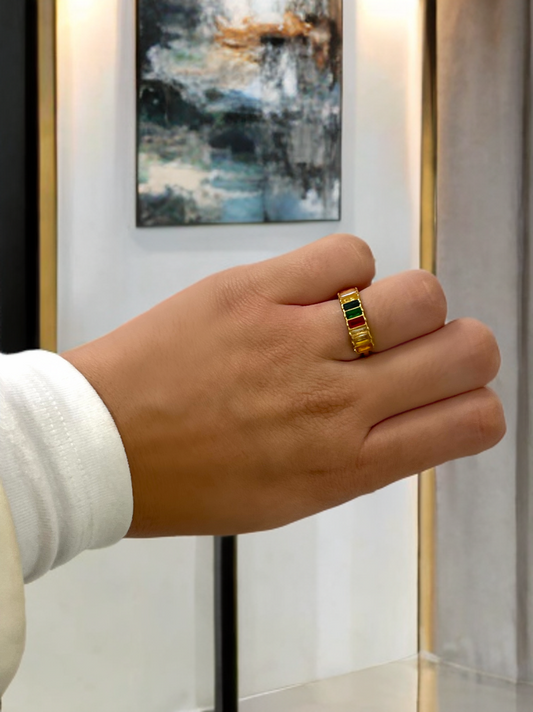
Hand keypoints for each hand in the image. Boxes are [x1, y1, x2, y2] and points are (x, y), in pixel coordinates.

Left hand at [62, 234, 505, 536]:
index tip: (455, 393)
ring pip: (419, 295)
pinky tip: (318, 290)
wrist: (103, 445)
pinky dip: (348, 268)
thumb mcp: (290, 497)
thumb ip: (360, 457)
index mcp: (347, 465)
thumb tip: (408, 412)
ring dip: (411, 302)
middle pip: (466, 350)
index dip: (477, 401)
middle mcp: (337, 404)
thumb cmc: (191, 480)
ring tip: (368, 314)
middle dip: (464, 344)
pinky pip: (347, 255)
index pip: (470, 422)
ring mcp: (299, 343)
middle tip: (426, 346)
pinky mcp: (257, 294)